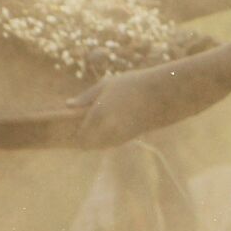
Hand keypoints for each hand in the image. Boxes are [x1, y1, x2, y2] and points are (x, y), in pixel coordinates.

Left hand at [69, 66, 198, 148]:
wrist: (162, 94)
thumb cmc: (132, 84)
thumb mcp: (106, 84)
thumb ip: (86, 96)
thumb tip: (68, 105)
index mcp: (98, 113)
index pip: (80, 135)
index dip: (75, 133)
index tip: (70, 128)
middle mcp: (107, 128)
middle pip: (88, 145)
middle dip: (84, 140)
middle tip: (80, 130)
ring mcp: (120, 135)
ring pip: (100, 146)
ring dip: (95, 140)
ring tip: (95, 126)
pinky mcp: (130, 137)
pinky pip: (112, 143)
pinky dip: (107, 139)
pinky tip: (108, 127)